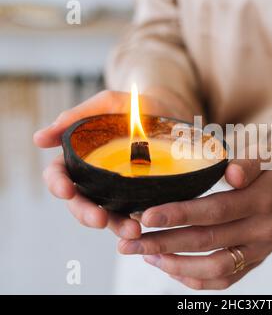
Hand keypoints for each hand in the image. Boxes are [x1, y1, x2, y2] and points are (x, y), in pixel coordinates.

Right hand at [33, 90, 179, 238]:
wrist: (171, 113)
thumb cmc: (135, 107)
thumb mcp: (107, 104)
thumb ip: (77, 116)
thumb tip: (38, 139)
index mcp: (80, 157)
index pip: (59, 175)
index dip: (58, 184)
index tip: (67, 190)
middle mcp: (95, 178)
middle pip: (80, 203)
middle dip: (86, 214)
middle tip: (99, 220)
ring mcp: (118, 191)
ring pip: (108, 215)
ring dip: (116, 226)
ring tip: (132, 230)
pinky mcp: (140, 198)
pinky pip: (135, 215)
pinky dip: (137, 224)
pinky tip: (146, 227)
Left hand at [119, 150, 271, 289]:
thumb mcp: (266, 152)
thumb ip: (248, 160)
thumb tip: (232, 174)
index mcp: (263, 198)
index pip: (216, 210)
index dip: (180, 214)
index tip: (146, 215)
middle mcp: (263, 230)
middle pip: (208, 242)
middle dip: (164, 243)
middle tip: (129, 242)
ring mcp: (260, 250)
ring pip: (215, 268)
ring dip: (175, 265)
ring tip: (144, 254)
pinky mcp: (255, 261)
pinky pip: (224, 278)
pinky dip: (194, 279)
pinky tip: (169, 266)